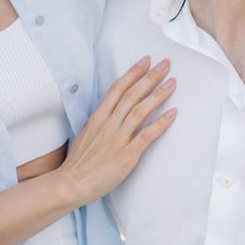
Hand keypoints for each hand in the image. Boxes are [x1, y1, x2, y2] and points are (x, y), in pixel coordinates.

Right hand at [61, 58, 175, 205]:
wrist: (71, 184)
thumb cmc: (78, 162)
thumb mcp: (85, 134)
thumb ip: (99, 121)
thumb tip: (109, 112)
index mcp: (98, 117)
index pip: (118, 89)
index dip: (133, 73)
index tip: (146, 60)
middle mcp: (108, 124)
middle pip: (132, 94)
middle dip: (150, 77)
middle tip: (166, 64)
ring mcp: (118, 139)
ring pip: (140, 110)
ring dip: (158, 95)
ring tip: (172, 83)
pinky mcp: (127, 155)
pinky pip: (147, 135)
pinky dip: (161, 123)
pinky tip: (173, 113)